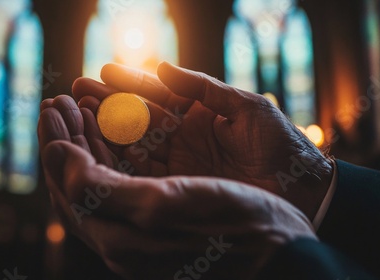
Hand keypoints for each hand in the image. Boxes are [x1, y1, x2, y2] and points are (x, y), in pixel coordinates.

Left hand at [38, 98, 316, 278]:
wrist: (280, 254)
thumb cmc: (229, 230)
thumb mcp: (158, 207)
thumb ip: (97, 187)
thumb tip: (54, 157)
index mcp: (116, 235)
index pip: (68, 184)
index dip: (57, 143)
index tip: (51, 108)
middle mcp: (124, 233)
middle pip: (80, 180)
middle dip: (68, 137)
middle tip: (58, 102)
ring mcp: (144, 224)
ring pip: (102, 176)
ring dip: (89, 139)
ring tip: (80, 107)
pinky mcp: (165, 214)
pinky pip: (128, 178)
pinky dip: (116, 150)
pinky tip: (117, 129)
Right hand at [72, 62, 333, 219]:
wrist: (302, 190)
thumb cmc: (280, 144)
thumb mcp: (244, 107)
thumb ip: (203, 88)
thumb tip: (162, 66)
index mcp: (197, 114)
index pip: (156, 95)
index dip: (128, 83)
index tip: (101, 72)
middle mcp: (182, 138)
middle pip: (137, 118)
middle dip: (107, 104)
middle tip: (77, 90)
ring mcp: (178, 164)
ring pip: (134, 145)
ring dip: (107, 131)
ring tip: (80, 115)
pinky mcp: (179, 188)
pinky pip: (144, 173)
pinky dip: (121, 161)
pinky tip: (99, 148)